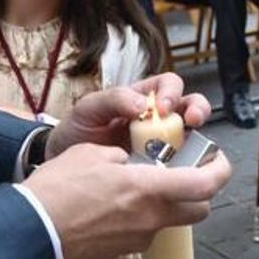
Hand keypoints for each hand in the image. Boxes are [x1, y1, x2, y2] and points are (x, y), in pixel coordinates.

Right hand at [23, 143, 233, 258]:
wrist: (31, 235)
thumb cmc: (57, 191)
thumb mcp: (91, 154)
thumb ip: (122, 158)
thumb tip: (130, 164)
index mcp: (150, 190)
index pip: (206, 184)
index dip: (220, 170)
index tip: (219, 159)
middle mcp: (152, 218)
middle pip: (198, 209)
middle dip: (197, 192)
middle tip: (180, 173)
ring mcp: (138, 240)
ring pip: (169, 220)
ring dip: (164, 204)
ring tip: (136, 187)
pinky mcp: (122, 252)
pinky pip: (143, 232)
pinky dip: (139, 218)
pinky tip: (113, 207)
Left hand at [47, 74, 212, 156]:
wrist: (61, 162)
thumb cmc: (76, 130)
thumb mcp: (87, 109)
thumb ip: (112, 100)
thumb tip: (142, 104)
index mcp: (142, 97)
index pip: (169, 84)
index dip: (171, 93)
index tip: (162, 108)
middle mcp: (157, 119)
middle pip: (190, 106)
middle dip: (198, 110)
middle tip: (192, 120)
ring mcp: (160, 143)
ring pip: (191, 136)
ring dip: (198, 139)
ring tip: (191, 147)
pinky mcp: (159, 168)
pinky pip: (178, 165)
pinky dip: (183, 168)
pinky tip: (176, 173)